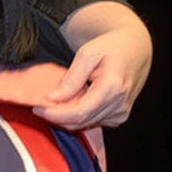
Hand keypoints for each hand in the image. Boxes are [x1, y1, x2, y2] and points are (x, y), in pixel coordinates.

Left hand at [32, 2, 151, 129]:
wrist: (134, 49)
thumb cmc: (110, 47)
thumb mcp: (87, 53)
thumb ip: (72, 78)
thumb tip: (53, 98)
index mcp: (112, 87)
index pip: (79, 112)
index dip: (55, 115)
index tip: (36, 109)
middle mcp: (119, 104)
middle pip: (81, 121)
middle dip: (57, 117)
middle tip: (38, 106)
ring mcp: (120, 113)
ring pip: (85, 124)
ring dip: (66, 117)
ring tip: (54, 102)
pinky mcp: (119, 117)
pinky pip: (92, 122)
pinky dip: (77, 116)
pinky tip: (71, 102)